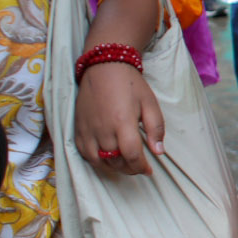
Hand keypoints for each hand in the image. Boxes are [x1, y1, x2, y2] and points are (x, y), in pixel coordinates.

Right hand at [73, 61, 164, 175]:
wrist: (104, 67)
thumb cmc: (130, 84)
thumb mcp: (150, 103)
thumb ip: (156, 128)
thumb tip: (158, 152)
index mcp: (123, 123)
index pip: (132, 156)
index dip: (141, 167)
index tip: (148, 170)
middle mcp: (103, 130)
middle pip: (116, 161)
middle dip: (130, 168)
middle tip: (139, 166)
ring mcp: (88, 130)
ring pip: (99, 161)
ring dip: (113, 166)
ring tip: (124, 163)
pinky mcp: (78, 129)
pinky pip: (84, 153)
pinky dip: (96, 160)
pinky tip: (106, 157)